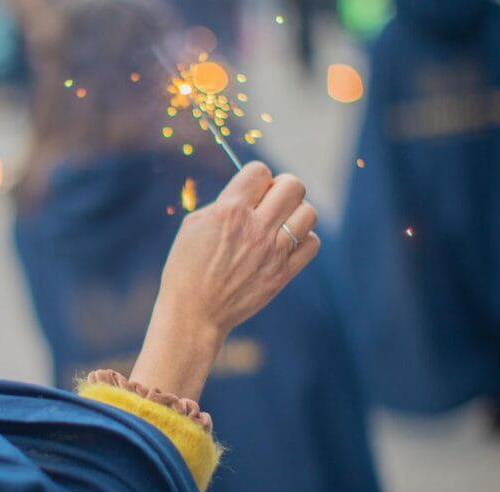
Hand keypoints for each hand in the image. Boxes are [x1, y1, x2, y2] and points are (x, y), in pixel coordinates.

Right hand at [131, 162, 319, 399]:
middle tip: (269, 202)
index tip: (249, 191)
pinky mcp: (283, 273)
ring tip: (279, 223)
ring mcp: (272, 252)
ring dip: (295, 212)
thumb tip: (251, 191)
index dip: (255, 177)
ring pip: (308, 212)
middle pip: (292, 186)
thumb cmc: (187, 267)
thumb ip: (224, 203)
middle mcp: (254, 229)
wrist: (194, 313)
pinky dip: (303, 239)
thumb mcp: (194, 225)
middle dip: (281, 187)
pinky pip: (312, 243)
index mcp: (229, 212)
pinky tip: (285, 244)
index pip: (259, 171)